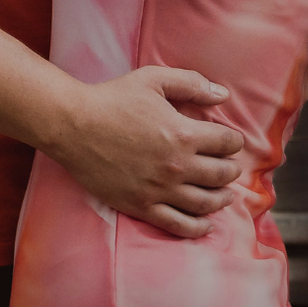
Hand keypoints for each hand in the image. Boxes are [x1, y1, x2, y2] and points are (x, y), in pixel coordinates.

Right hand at [40, 66, 246, 237]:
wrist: (73, 126)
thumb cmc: (112, 99)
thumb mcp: (153, 79)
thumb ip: (191, 84)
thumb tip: (223, 95)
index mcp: (183, 133)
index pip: (227, 143)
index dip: (233, 141)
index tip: (230, 141)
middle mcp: (177, 165)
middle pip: (221, 174)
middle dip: (231, 170)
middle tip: (229, 167)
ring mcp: (160, 190)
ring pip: (206, 203)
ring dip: (222, 199)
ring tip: (224, 195)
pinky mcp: (142, 206)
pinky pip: (179, 225)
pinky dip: (198, 228)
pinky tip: (206, 224)